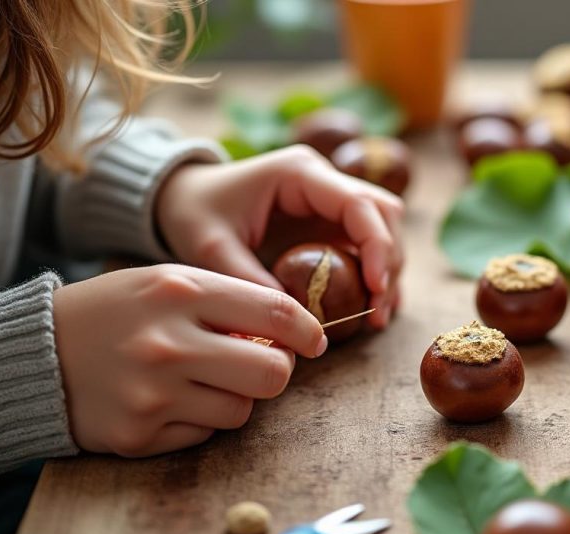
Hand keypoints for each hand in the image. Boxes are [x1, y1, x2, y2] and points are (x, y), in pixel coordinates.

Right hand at [53, 264, 325, 456]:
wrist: (38, 352)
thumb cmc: (118, 312)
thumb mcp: (168, 283)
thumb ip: (230, 301)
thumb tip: (296, 335)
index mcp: (181, 291)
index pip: (277, 313)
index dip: (308, 331)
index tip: (315, 340)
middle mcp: (169, 343)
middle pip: (274, 373)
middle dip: (276, 372)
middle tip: (259, 365)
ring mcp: (153, 393)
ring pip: (243, 409)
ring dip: (234, 397)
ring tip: (199, 379)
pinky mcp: (140, 434)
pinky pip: (206, 433)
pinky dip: (199, 419)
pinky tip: (169, 400)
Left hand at [155, 146, 403, 328]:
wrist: (180, 198)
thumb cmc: (194, 214)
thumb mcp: (212, 249)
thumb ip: (251, 280)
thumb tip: (294, 323)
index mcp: (300, 174)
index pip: (360, 203)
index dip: (378, 245)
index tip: (376, 288)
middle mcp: (324, 181)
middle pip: (383, 215)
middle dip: (389, 262)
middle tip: (379, 310)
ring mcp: (330, 202)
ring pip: (383, 230)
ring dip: (388, 271)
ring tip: (378, 317)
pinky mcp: (330, 224)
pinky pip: (367, 246)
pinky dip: (375, 276)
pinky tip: (373, 310)